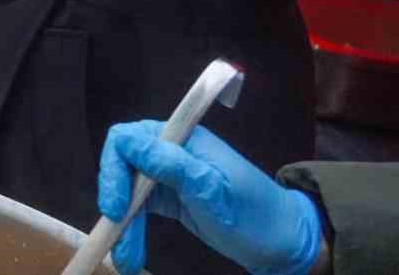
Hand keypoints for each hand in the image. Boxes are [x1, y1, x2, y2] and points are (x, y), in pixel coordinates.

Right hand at [99, 122, 323, 274]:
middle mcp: (171, 151)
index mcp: (183, 140)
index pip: (129, 139)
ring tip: (124, 258)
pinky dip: (132, 227)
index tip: (118, 205)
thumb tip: (127, 141)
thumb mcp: (213, 193)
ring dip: (123, 223)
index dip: (115, 169)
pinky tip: (130, 249)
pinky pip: (140, 206)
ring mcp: (170, 174)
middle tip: (114, 234)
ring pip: (128, 190)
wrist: (284, 243)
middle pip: (122, 165)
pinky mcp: (170, 197)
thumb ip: (171, 166)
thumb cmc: (254, 215)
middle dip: (115, 201)